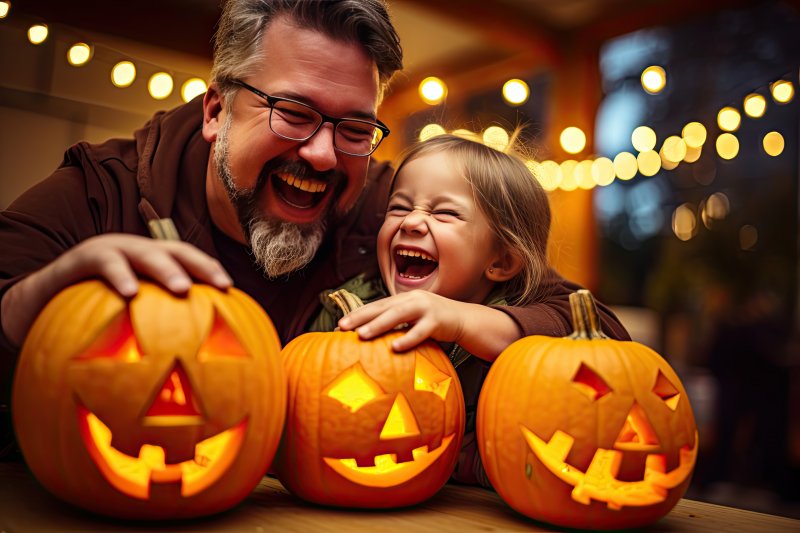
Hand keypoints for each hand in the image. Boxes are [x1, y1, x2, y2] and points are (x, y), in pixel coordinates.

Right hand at [1, 233, 232, 346]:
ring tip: (183, 287)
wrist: (36, 303)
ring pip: (143, 253)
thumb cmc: (92, 316)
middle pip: (174, 251)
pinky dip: (119, 275)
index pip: (189, 260)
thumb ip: (154, 332)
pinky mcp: (81, 259)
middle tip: (220, 284)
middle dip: (199, 265)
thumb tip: (191, 372)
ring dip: (165, 268)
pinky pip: (103, 264)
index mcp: (152, 263)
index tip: (231, 289)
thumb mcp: (129, 320)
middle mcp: (135, 252)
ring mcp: (110, 251)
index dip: (210, 270)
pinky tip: (130, 293)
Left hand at [337, 290, 466, 351]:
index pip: (377, 305)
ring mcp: (426, 308)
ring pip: (398, 315)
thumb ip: (396, 323)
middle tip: (343, 327)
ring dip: (379, 325)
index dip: (358, 314)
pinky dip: (407, 338)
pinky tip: (394, 347)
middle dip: (361, 317)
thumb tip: (372, 334)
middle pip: (383, 307)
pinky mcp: (437, 321)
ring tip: (362, 335)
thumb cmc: (435, 321)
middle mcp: (413, 300)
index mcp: (404, 298)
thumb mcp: (413, 318)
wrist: (465, 319)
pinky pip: (420, 331)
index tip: (340, 324)